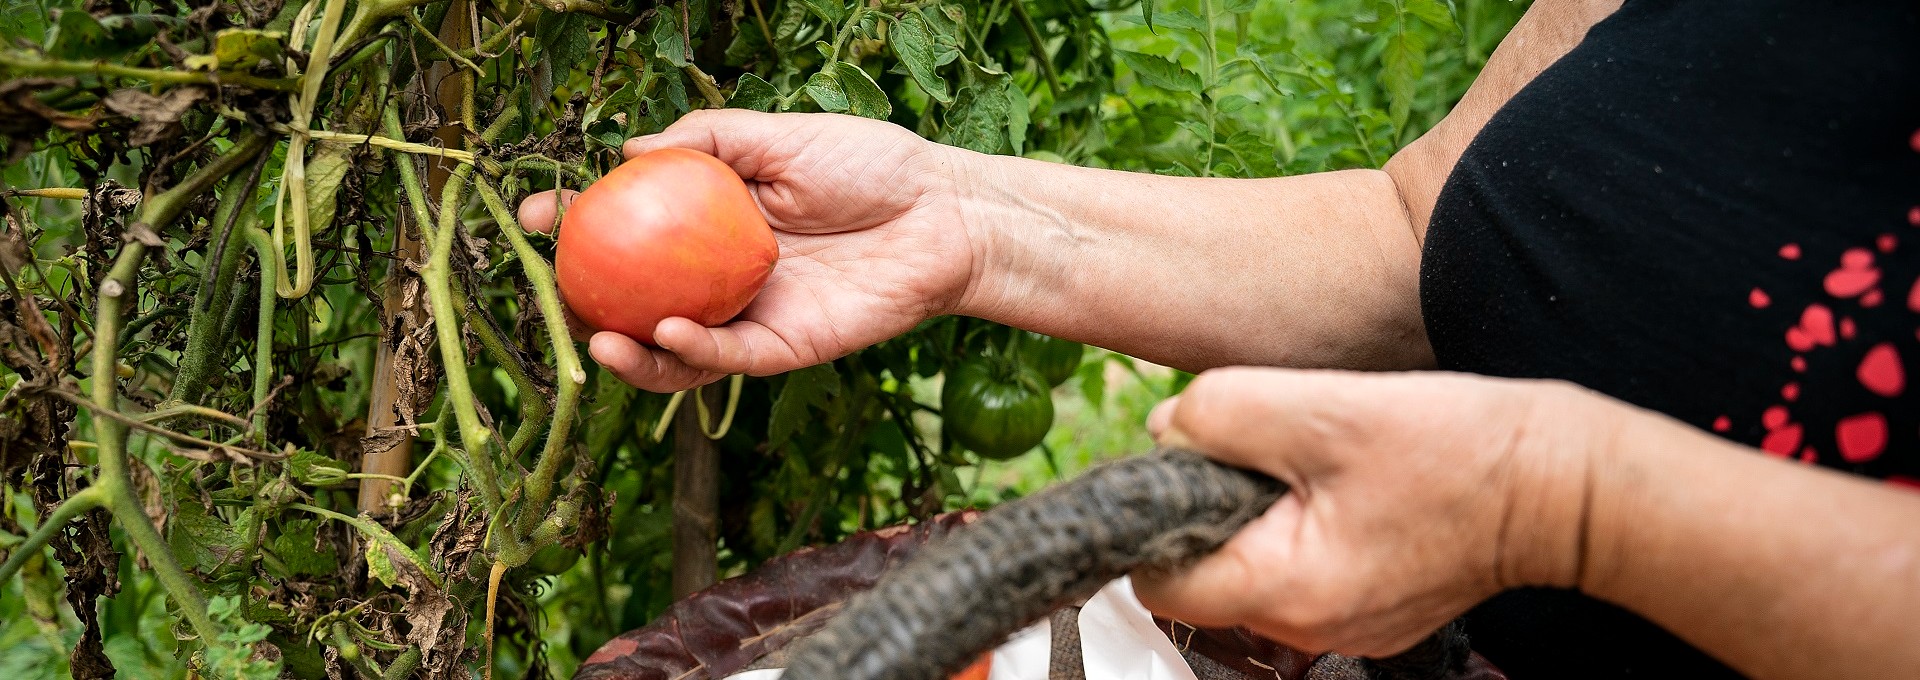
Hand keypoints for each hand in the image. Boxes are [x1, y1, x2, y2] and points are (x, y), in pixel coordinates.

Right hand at [518, 110, 979, 391]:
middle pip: (637, 301)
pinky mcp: (788, 347)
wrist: (946, 212)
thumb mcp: (780, 138)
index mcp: (711, 223)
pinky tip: (670, 332)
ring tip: (600, 339)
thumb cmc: (873, 166)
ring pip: (675, 352)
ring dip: (632, 353)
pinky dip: (695, 352)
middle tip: (552, 291)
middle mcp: (720, 276)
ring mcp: (751, 316)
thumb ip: (709, 142)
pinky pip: (730, 359)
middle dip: (585, 306)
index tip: (533, 217)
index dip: (577, 226)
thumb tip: (629, 149)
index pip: (629, 230)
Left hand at [1134, 368, 1619, 656]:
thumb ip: (1220, 415)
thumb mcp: (1322, 409)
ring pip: (1254, 565)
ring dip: (1260, 509)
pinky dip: (1304, 523)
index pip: (1158, 580)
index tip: (1186, 462)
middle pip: (1205, 572)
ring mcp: (1341, 626)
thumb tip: (1165, 433)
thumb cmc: (1457, 450)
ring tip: (1315, 459)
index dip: (1153, 514)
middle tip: (1263, 446)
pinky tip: (1347, 482)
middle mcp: (1306, 628)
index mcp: (1282, 590)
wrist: (1563, 487)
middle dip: (1212, 504)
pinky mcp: (1370, 607)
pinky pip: (1302, 566)